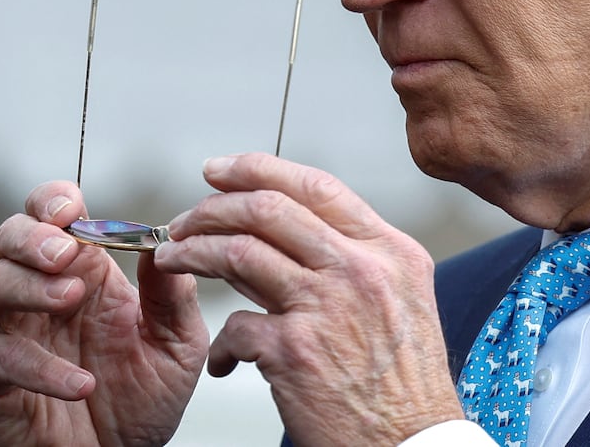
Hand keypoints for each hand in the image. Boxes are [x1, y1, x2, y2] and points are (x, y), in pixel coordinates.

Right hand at [0, 182, 209, 446]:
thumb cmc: (142, 397)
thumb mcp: (175, 343)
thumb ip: (173, 294)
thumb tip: (165, 239)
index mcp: (84, 270)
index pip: (54, 216)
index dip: (54, 200)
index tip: (71, 206)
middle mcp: (38, 291)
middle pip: (11, 236)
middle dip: (34, 235)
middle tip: (64, 252)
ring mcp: (8, 330)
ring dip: (31, 287)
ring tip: (70, 299)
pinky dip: (38, 367)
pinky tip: (80, 384)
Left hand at [152, 153, 462, 446]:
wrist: (414, 442)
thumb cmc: (406, 384)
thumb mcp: (404, 300)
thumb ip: (360, 261)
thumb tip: (298, 234)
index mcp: (390, 250)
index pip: (317, 187)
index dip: (259, 169)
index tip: (222, 171)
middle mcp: (360, 269)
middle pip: (269, 209)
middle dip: (212, 207)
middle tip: (186, 220)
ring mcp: (326, 306)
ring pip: (238, 252)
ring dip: (193, 253)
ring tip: (175, 259)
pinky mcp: (295, 351)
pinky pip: (234, 327)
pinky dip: (221, 345)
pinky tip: (225, 361)